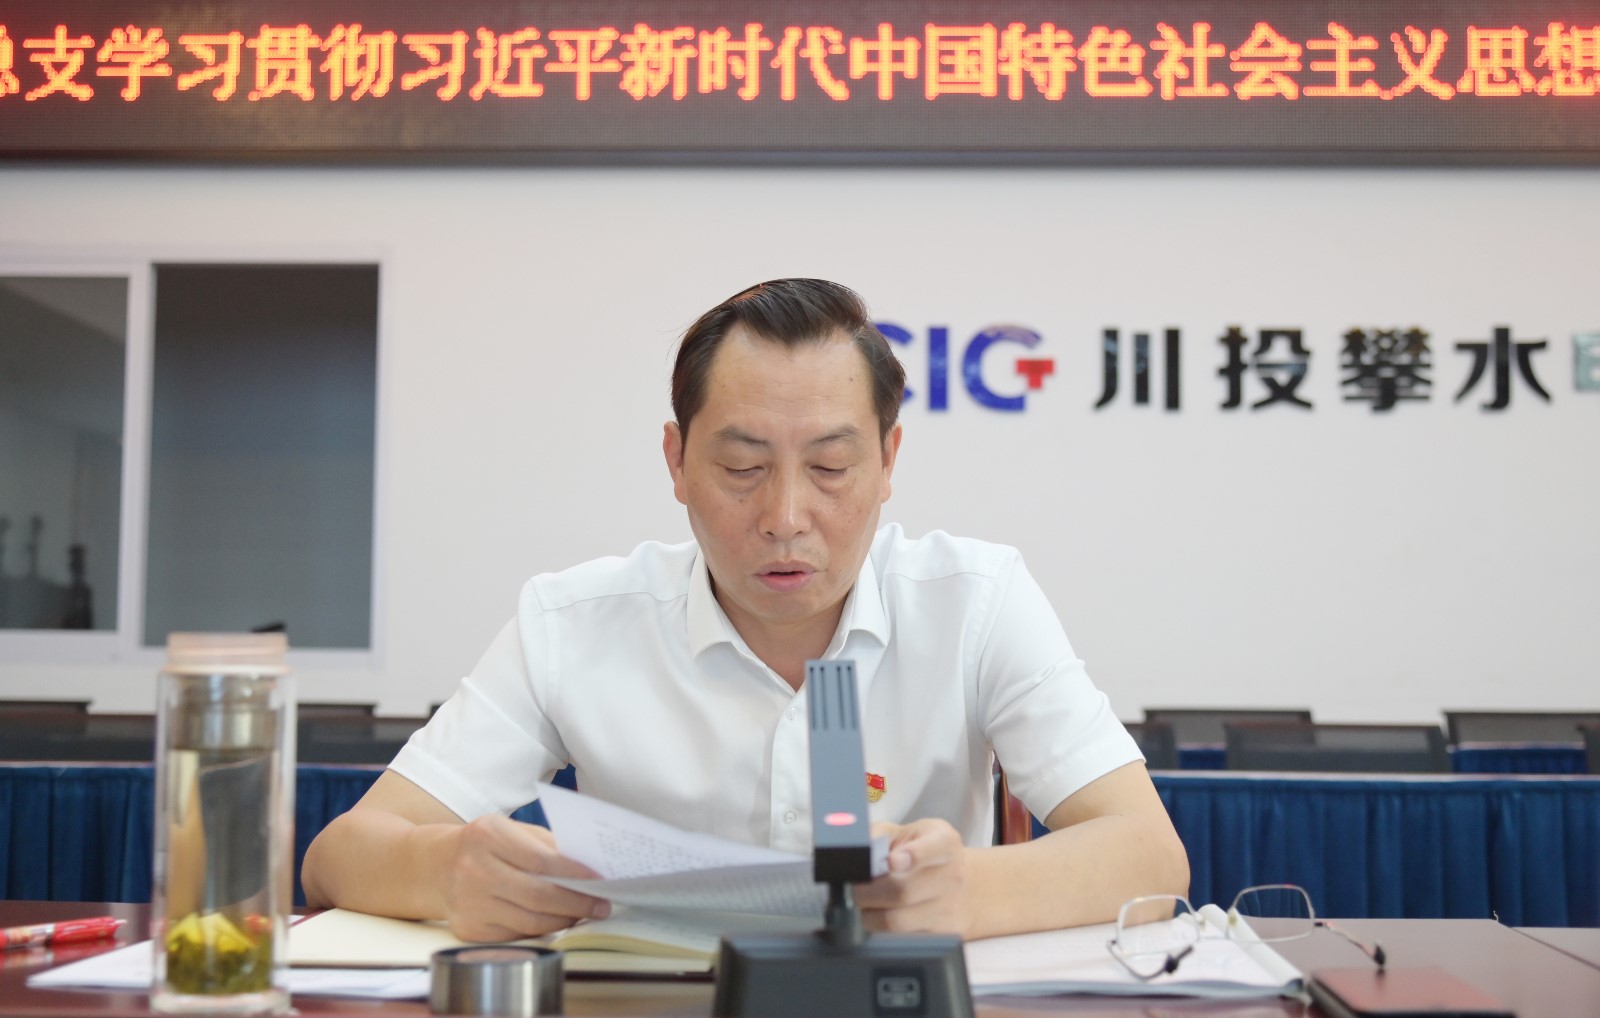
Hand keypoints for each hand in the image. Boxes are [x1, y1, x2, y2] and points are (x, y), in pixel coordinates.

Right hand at [439, 814, 609, 941]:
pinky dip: (541, 930)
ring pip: (530, 922)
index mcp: (488, 836)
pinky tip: (555, 921)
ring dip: (563, 920)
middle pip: (538, 896)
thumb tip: (588, 868)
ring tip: (583, 913)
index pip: (541, 860)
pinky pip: (516, 935)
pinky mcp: (468, 930)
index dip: (576, 874)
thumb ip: (546, 844)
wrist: (434, 866)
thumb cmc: (483, 845)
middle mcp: (474, 870)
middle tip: (601, 904)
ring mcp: (468, 903)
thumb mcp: (509, 829)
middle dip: (577, 903)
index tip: (601, 880)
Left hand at [853, 819, 969, 935]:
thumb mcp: (903, 833)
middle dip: (867, 892)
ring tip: (861, 904)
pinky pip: (901, 939)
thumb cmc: (919, 852)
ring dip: (869, 914)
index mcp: (945, 842)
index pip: (936, 848)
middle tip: (852, 889)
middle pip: (903, 890)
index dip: (914, 855)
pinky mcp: (943, 934)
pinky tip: (876, 916)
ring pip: (897, 920)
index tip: (892, 861)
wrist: (956, 882)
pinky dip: (880, 929)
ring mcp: (950, 907)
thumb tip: (856, 852)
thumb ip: (877, 836)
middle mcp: (953, 875)